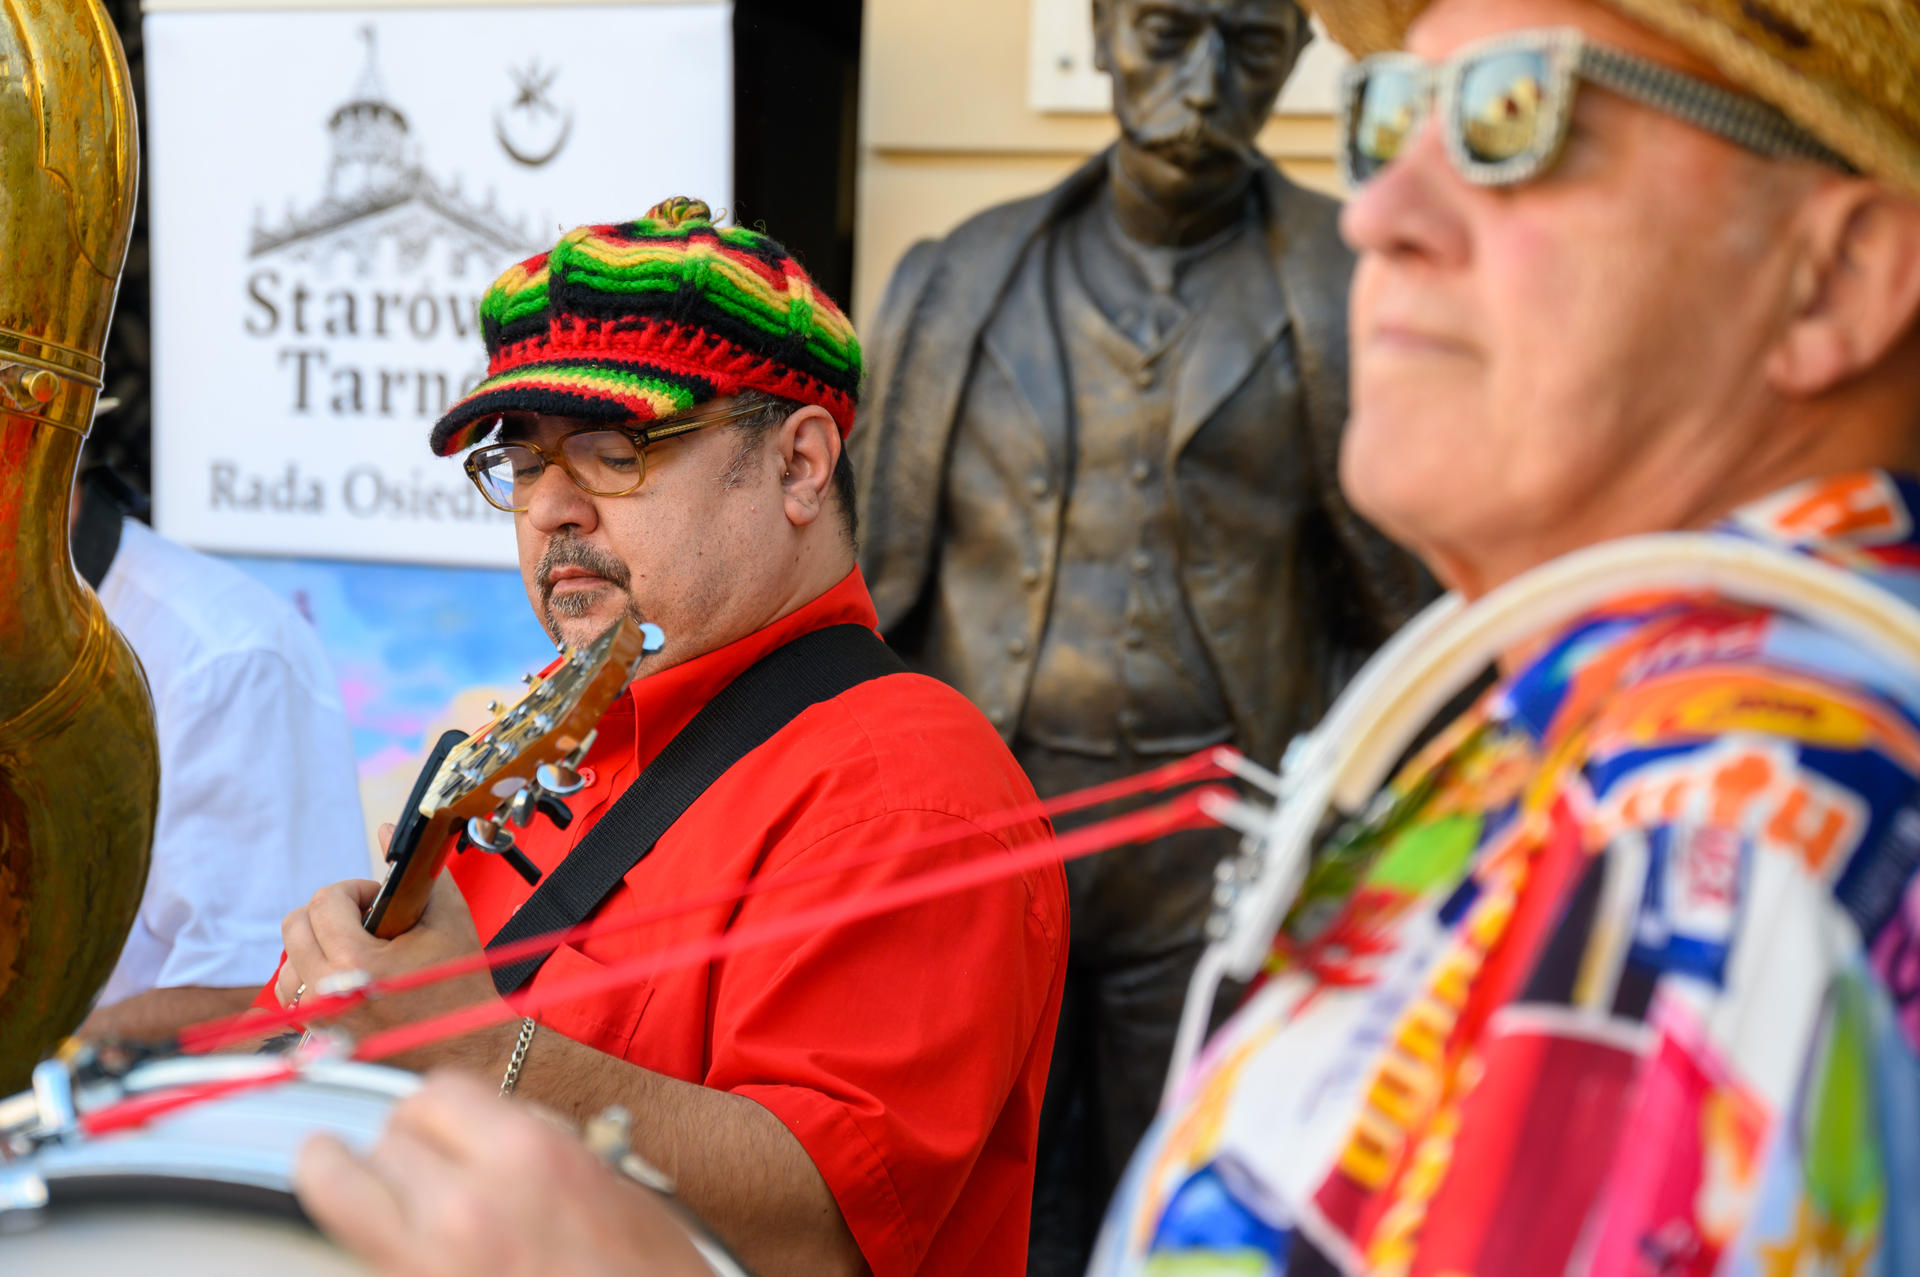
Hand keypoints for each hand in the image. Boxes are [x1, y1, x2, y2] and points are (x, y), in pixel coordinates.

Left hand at [274, 871, 511, 1071]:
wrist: (466, 1048)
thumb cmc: (462, 985)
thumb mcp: (448, 918)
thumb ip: (416, 871)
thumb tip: (387, 830)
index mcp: (358, 963)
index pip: (325, 901)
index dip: (355, 890)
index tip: (380, 899)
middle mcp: (329, 992)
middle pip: (295, 926)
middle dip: (331, 912)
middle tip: (367, 919)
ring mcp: (320, 1017)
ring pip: (288, 960)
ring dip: (317, 944)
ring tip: (357, 948)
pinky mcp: (318, 1034)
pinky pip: (294, 993)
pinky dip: (314, 976)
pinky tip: (349, 975)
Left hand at [294, 1072, 716, 1276]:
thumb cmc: (651, 1276)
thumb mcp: (607, 1183)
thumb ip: (531, 1145)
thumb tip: (474, 1129)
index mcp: (529, 1158)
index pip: (436, 1092)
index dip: (436, 1106)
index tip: (436, 1118)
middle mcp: (468, 1206)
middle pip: (387, 1136)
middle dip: (399, 1142)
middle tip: (407, 1155)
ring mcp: (429, 1263)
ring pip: (341, 1190)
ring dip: (360, 1183)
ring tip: (354, 1181)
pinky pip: (363, 1249)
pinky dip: (371, 1239)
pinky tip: (386, 1234)